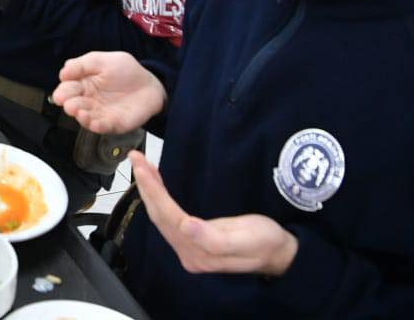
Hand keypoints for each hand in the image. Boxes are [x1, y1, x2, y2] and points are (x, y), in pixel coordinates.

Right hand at [51, 51, 166, 133]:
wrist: (150, 84)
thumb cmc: (125, 71)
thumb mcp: (102, 61)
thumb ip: (82, 65)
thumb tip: (62, 72)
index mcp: (82, 85)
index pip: (67, 89)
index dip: (62, 92)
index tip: (60, 94)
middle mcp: (88, 101)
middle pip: (74, 105)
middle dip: (70, 106)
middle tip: (69, 105)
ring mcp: (100, 114)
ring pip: (86, 118)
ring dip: (82, 117)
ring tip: (80, 114)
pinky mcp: (113, 124)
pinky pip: (103, 127)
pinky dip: (98, 126)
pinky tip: (94, 123)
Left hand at [132, 152, 298, 275]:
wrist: (277, 254)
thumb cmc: (265, 242)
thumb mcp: (247, 239)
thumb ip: (215, 239)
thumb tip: (186, 227)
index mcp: (199, 253)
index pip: (168, 218)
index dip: (154, 193)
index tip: (143, 169)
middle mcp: (188, 253)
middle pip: (159, 216)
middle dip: (145, 186)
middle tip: (136, 158)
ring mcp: (188, 248)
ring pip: (160, 216)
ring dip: (149, 190)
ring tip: (140, 164)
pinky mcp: (190, 241)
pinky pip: (167, 217)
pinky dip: (158, 197)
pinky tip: (154, 183)